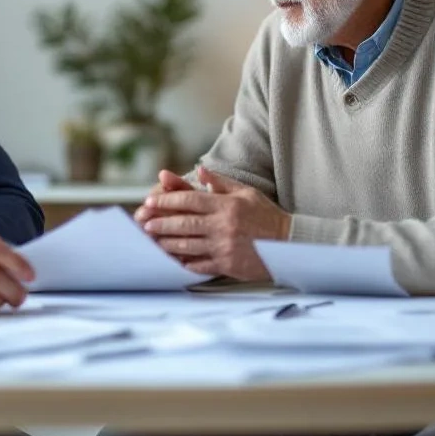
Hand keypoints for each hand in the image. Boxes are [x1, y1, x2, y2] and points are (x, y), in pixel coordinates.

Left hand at [139, 167, 291, 279]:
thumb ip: (221, 182)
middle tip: (145, 223)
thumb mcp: (246, 193)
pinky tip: (173, 260)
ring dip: (167, 243)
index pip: (190, 199)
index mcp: (226, 205)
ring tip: (152, 240)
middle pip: (184, 223)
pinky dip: (185, 262)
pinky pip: (200, 264)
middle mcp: (223, 225)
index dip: (167, 200)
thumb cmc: (266, 216)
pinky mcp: (227, 265)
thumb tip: (199, 170)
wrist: (289, 244)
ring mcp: (224, 246)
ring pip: (188, 245)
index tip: (150, 201)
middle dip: (161, 223)